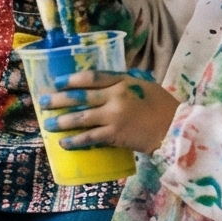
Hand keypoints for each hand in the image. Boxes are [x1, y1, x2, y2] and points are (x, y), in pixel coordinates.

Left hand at [48, 71, 178, 153]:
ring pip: (81, 117)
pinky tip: (64, 143)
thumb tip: (104, 84)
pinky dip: (75, 141)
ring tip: (48, 125)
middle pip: (80, 96)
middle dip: (58, 99)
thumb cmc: (164, 107)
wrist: (178, 128)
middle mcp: (116, 96)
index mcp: (123, 81)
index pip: (91, 77)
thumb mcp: (145, 86)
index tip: (57, 83)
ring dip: (62, 121)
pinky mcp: (116, 135)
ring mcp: (114, 116)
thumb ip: (125, 83)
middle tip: (43, 102)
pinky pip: (90, 137)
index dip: (71, 79)